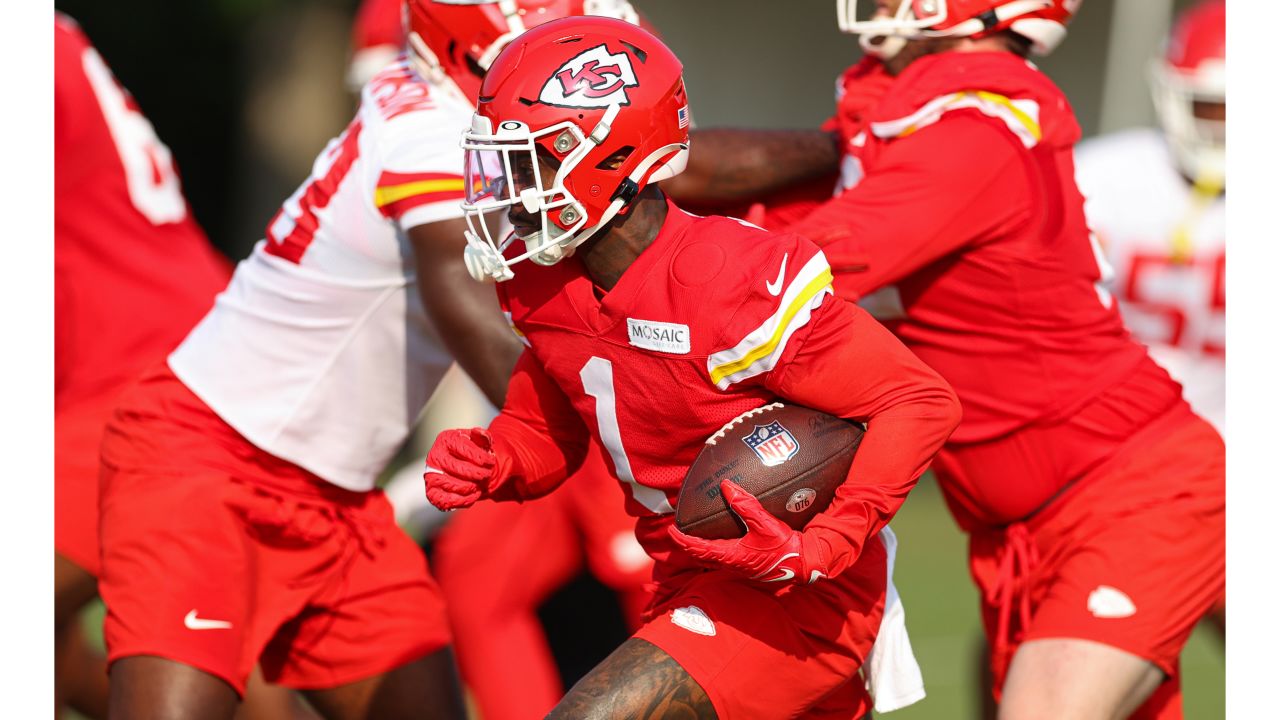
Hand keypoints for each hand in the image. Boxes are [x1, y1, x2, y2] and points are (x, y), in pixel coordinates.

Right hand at [424, 428, 496, 510]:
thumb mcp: (479, 441)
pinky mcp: (431, 491)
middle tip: (487, 474)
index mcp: (445, 439)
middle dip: (477, 473)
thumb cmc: (473, 452)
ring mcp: (431, 474)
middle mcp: (434, 456)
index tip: (491, 462)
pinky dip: (462, 500)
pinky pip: (445, 500)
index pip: (464, 449)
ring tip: (480, 484)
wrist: (464, 465)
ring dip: (471, 487)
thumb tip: (481, 434)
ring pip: (451, 485)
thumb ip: (483, 436)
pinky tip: (474, 495)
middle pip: (457, 468)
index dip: (480, 457)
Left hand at [667, 480, 827, 584]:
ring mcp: (740, 566)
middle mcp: (732, 564)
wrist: (804, 563)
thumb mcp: (765, 523)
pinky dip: (714, 548)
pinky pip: (724, 557)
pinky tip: (720, 538)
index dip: (682, 539)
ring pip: (712, 558)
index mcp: (731, 555)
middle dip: (687, 544)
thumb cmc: (785, 546)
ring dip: (700, 548)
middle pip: (701, 556)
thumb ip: (745, 505)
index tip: (671, 530)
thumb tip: (727, 486)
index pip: (698, 548)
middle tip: (678, 532)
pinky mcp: (748, 565)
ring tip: (694, 535)